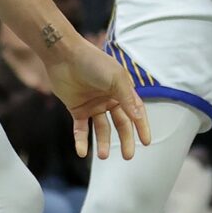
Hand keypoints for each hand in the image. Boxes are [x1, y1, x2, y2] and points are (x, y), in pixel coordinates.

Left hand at [45, 38, 152, 159]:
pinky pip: (81, 129)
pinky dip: (81, 140)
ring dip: (102, 143)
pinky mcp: (77, 109)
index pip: (136, 112)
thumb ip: (127, 99)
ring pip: (102, 129)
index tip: (146, 143)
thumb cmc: (94, 63)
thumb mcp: (116, 78)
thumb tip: (138, 117)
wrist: (65, 56)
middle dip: (125, 140)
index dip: (142, 127)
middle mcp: (110, 99)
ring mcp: (93, 105)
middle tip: (128, 156)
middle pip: (120, 124)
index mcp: (122, 90)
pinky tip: (82, 152)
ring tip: (102, 156)